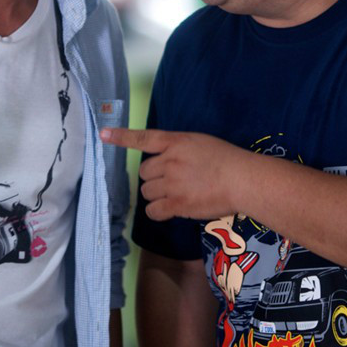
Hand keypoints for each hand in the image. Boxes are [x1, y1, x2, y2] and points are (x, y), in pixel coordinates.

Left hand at [100, 127, 248, 220]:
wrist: (242, 180)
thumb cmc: (226, 160)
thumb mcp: (199, 143)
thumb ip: (178, 148)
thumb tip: (164, 162)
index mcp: (176, 142)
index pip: (143, 138)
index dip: (122, 137)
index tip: (103, 134)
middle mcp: (170, 160)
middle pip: (144, 172)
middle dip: (154, 178)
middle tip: (172, 181)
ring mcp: (172, 183)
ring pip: (147, 191)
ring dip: (156, 195)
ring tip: (176, 194)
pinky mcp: (177, 204)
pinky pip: (153, 210)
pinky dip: (158, 211)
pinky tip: (169, 209)